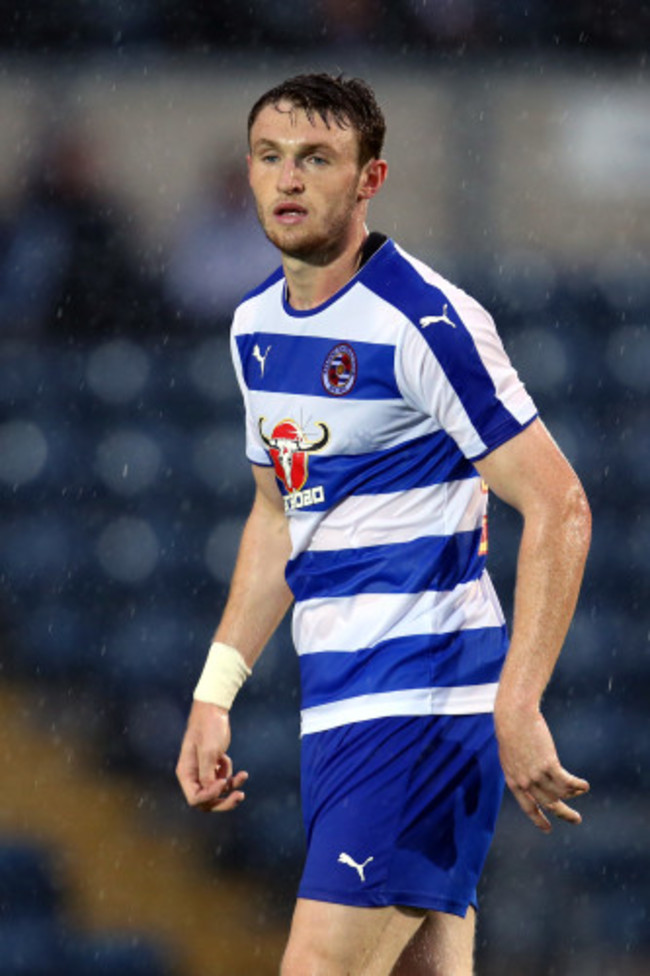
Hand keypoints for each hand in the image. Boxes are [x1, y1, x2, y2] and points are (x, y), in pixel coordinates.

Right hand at [176, 700, 248, 812]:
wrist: (214, 710)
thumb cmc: (208, 728)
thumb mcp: (209, 751)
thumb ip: (208, 775)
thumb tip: (212, 792)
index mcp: (186, 773)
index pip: (196, 799)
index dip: (210, 796)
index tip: (223, 783)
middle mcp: (193, 776)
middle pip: (207, 801)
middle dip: (224, 801)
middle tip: (240, 796)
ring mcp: (203, 771)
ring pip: (218, 792)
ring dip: (232, 785)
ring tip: (244, 776)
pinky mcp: (213, 766)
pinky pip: (223, 779)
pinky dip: (230, 773)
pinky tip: (227, 758)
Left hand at [494, 703, 588, 832]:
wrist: (513, 716)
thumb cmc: (511, 730)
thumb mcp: (510, 754)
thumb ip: (519, 769)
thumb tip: (531, 778)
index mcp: (513, 781)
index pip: (527, 806)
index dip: (538, 819)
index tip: (547, 829)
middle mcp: (525, 782)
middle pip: (548, 805)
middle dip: (564, 814)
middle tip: (576, 819)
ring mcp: (536, 775)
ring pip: (561, 794)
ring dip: (574, 794)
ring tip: (581, 790)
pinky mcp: (549, 765)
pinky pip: (568, 782)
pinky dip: (578, 785)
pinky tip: (585, 785)